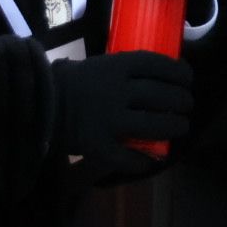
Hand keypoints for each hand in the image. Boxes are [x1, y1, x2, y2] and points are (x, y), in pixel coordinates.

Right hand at [52, 51, 192, 178]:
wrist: (38, 103)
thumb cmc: (72, 83)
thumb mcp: (99, 66)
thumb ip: (125, 70)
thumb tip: (160, 75)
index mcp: (116, 66)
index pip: (158, 65)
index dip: (179, 72)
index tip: (188, 78)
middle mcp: (116, 91)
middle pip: (161, 95)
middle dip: (181, 102)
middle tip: (186, 106)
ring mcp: (108, 119)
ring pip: (153, 125)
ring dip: (173, 127)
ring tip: (180, 127)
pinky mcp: (97, 145)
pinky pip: (128, 157)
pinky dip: (142, 161)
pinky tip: (150, 160)